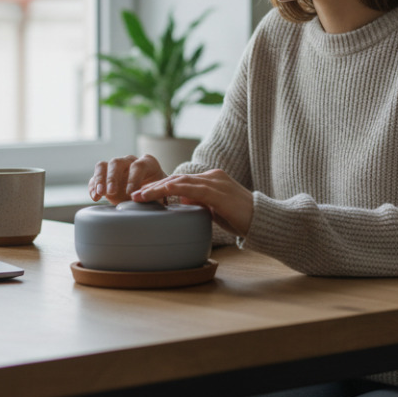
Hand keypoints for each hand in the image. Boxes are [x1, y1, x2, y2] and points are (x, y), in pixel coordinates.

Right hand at [88, 154, 166, 204]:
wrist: (149, 195)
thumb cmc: (156, 193)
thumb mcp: (156, 193)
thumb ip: (149, 194)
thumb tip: (139, 199)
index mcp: (147, 163)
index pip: (138, 166)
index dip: (133, 179)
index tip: (130, 193)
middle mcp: (129, 161)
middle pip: (117, 162)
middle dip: (113, 177)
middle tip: (111, 191)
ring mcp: (115, 168)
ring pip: (103, 166)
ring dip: (100, 179)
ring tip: (100, 193)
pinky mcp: (105, 176)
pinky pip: (95, 177)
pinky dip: (93, 186)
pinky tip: (95, 197)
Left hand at [132, 169, 253, 236]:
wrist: (262, 220)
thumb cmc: (241, 218)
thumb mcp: (216, 209)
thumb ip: (201, 203)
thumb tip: (183, 202)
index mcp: (212, 179)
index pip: (182, 180)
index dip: (161, 187)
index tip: (144, 195)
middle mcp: (212, 176)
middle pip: (177, 178)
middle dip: (154, 186)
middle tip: (135, 194)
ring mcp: (215, 182)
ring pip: (179, 181)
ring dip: (157, 188)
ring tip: (140, 195)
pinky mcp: (217, 191)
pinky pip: (189, 188)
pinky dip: (171, 190)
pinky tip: (158, 194)